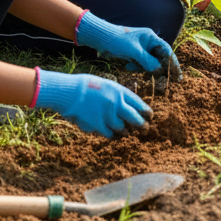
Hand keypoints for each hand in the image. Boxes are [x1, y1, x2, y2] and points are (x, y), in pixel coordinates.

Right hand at [36, 69, 150, 137]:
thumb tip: (125, 106)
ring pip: (122, 128)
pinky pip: (109, 134)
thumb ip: (116, 95)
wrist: (70, 92)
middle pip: (134, 118)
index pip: (138, 103)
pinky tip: (112, 135)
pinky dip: (111, 135)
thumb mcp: (106, 85)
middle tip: (145, 128)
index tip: (150, 116)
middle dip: (141, 125)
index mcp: (120, 91)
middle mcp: (116, 104)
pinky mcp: (97, 126)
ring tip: (126, 132)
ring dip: (125, 131)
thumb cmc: (86, 86)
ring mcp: (107, 115)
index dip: (146, 110)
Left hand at [75, 11, 181, 79]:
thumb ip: (147, 61)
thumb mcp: (133, 51)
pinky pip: (141, 64)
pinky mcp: (135, 54)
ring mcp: (142, 48)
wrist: (102, 39)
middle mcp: (149, 42)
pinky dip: (136, 67)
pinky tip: (128, 66)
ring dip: (143, 68)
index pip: (167, 51)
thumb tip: (158, 70)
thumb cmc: (118, 41)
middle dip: (158, 68)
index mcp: (151, 37)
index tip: (177, 76)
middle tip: (160, 81)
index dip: (173, 63)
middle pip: (159, 58)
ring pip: (149, 62)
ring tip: (131, 66)